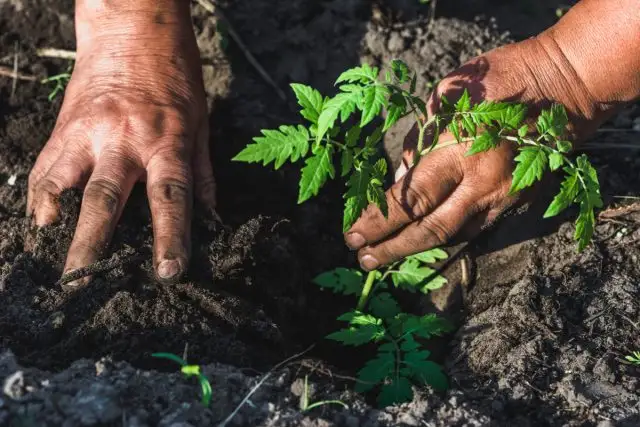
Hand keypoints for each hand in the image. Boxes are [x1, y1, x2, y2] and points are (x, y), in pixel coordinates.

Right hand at [27, 3, 214, 286]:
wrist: (132, 29)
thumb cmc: (176, 76)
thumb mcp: (201, 123)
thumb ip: (203, 174)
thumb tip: (212, 218)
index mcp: (168, 143)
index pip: (171, 200)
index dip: (171, 239)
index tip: (168, 273)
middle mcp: (126, 141)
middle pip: (108, 200)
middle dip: (95, 245)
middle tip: (86, 282)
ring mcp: (89, 132)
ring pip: (67, 184)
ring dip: (58, 222)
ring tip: (53, 255)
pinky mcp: (65, 126)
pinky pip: (46, 166)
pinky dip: (42, 195)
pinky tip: (41, 219)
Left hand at [343, 34, 602, 270]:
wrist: (564, 83)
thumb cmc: (496, 78)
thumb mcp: (444, 96)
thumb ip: (420, 140)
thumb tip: (402, 176)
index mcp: (458, 150)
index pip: (409, 198)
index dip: (378, 220)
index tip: (352, 234)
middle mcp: (482, 183)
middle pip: (430, 229)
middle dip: (392, 248)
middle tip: (363, 260)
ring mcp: (504, 196)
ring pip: (455, 236)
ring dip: (417, 249)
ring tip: (386, 255)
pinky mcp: (519, 201)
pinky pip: (477, 227)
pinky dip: (448, 236)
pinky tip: (425, 241)